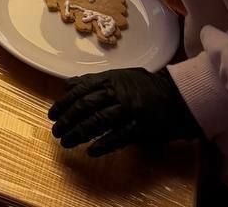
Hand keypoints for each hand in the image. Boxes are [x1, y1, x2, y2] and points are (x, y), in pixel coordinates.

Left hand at [49, 68, 199, 156]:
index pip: (80, 91)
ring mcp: (128, 111)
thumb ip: (93, 80)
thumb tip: (68, 85)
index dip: (64, 103)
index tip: (52, 114)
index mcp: (109, 80)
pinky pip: (118, 138)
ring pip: (98, 123)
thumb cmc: (144, 85)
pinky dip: (103, 145)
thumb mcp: (118, 75)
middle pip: (85, 107)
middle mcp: (117, 94)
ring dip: (79, 133)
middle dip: (67, 120)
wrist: (175, 96)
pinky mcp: (139, 127)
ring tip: (67, 142)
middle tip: (56, 130)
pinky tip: (91, 151)